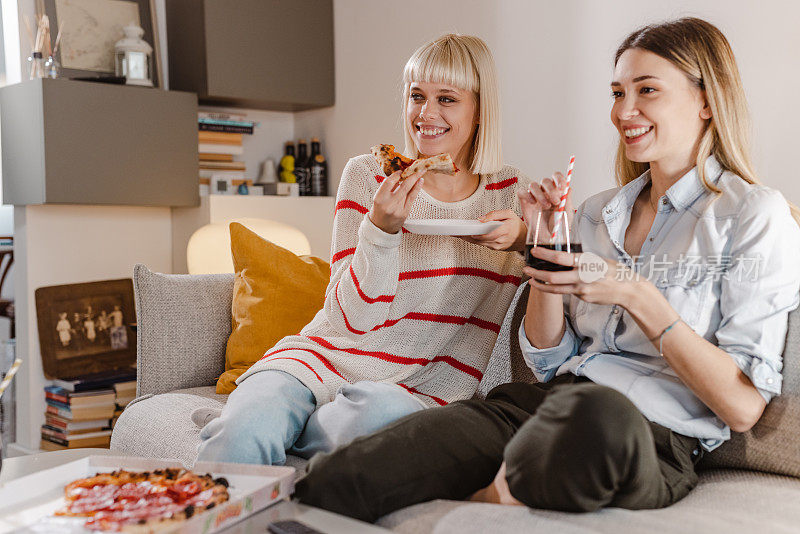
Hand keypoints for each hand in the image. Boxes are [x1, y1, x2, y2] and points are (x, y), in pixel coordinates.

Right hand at [368, 169, 426, 233]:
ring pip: (409, 191)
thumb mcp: (379, 198)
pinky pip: (412, 198)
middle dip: (412, 175)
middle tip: (418, 168)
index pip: (389, 182)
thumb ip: (388, 187)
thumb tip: (400, 174)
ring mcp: (398, 209)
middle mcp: (389, 204)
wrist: (381, 227)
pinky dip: (417, 188)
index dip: (396, 175)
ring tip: (421, 172)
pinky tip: (420, 182)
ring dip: (416, 180)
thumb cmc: (379, 211)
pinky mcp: (405, 213)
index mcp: (379, 199)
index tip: (401, 171)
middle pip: (403, 186)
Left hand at [459, 210, 526, 250]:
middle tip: (454, 232)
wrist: (525, 238)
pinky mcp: (494, 248)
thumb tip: (481, 219)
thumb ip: (495, 214)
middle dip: (466, 235)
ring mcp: (497, 246)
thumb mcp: (509, 214)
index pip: (486, 234)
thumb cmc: (517, 225)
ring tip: (456, 233)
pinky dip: (473, 239)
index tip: (465, 231)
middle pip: (479, 239)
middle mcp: (500, 241)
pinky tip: (465, 235)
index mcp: (504, 231)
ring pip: (478, 243)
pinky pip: (481, 244)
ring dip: (467, 238)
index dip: (474, 233)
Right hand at [517, 172, 573, 232]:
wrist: (549, 238)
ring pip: (533, 185)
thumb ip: (567, 200)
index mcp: (556, 191)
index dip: (559, 179)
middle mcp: (545, 192)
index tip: (563, 186)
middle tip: (556, 201)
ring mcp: (534, 197)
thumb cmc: (558, 226)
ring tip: (546, 206)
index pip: (556, 177)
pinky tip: (533, 203)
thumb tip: (569, 188)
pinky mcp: (524, 202)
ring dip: (540, 194)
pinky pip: (521, 192)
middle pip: (545, 181)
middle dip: (551, 190)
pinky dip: (527, 195)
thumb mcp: (567, 212)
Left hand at [523, 246, 645, 308]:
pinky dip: (559, 288)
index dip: (545, 255)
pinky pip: (567, 292)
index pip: (561, 258)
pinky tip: (556, 285)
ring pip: (555, 288)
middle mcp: (582, 276)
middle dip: (536, 273)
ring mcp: (582, 289)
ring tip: (531, 281)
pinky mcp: (582, 297)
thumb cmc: (614, 271)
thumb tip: (564, 257)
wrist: (628, 290)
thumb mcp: (598, 259)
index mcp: (586, 262)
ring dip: (540, 285)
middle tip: (525, 269)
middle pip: (553, 277)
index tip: (534, 252)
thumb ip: (581, 260)